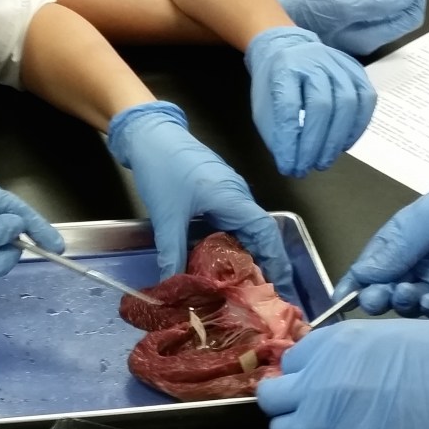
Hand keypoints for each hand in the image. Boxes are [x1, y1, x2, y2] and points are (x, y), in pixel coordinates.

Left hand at [108, 102, 293, 297]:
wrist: (147, 133)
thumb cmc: (163, 166)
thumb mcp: (167, 216)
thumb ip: (172, 252)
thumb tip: (173, 286)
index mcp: (234, 198)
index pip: (265, 234)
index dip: (276, 262)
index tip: (281, 287)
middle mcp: (236, 196)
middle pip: (257, 235)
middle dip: (262, 265)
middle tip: (260, 296)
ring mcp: (225, 194)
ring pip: (241, 231)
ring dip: (243, 256)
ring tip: (242, 286)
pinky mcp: (212, 194)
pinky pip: (227, 224)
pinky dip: (227, 245)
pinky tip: (218, 264)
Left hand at [245, 27, 375, 177]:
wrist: (288, 49)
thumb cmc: (274, 84)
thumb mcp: (263, 107)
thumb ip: (275, 133)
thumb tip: (291, 162)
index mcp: (284, 68)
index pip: (289, 108)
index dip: (290, 142)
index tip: (288, 166)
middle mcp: (314, 61)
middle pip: (321, 106)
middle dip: (314, 145)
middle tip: (307, 169)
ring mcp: (339, 64)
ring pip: (347, 103)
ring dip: (336, 140)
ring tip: (324, 162)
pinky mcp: (357, 70)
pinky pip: (366, 100)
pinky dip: (357, 127)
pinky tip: (344, 145)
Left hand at [256, 319, 428, 428]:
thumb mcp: (388, 334)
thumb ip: (348, 351)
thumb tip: (329, 366)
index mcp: (333, 343)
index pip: (290, 360)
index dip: (301, 372)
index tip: (311, 379)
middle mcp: (322, 380)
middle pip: (273, 397)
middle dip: (285, 401)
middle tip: (305, 404)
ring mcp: (331, 418)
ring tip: (325, 426)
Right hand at [277, 0, 426, 56]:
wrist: (276, 29)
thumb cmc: (303, 18)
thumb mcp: (340, 7)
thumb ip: (375, 6)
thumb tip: (406, 0)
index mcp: (370, 36)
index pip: (410, 15)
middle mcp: (369, 37)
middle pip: (405, 11)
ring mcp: (362, 31)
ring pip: (394, 8)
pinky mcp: (353, 23)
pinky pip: (380, 6)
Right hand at [334, 151, 428, 318]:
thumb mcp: (427, 218)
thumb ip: (394, 248)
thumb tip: (362, 274)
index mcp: (405, 241)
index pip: (370, 267)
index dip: (355, 283)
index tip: (342, 299)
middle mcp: (419, 264)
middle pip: (385, 289)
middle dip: (375, 296)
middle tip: (375, 298)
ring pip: (408, 305)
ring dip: (402, 303)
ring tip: (407, 293)